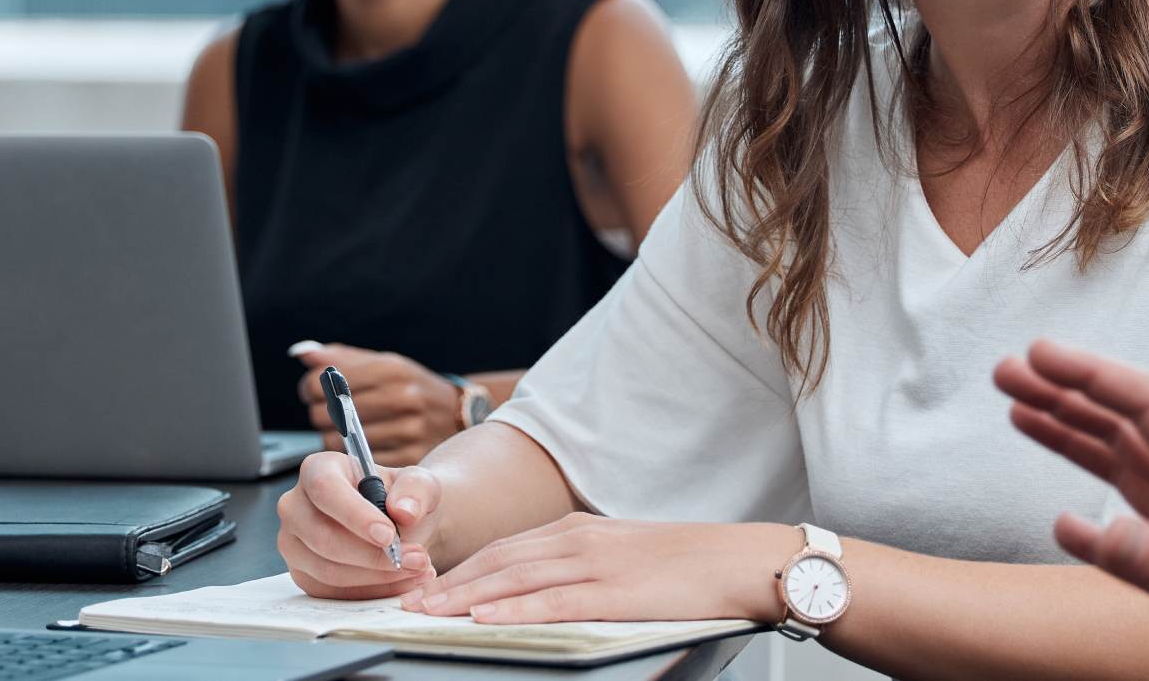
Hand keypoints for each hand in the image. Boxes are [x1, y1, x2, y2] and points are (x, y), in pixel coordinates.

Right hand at [274, 450, 441, 599]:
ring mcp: (294, 543)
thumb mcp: (420, 484)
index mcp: (318, 469)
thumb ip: (416, 490)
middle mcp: (296, 505)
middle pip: (323, 537)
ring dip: (377, 577)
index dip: (355, 515)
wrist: (402, 526)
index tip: (388, 535)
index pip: (325, 490)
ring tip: (417, 569)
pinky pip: (332, 593)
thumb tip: (404, 511)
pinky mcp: (304, 575)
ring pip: (328, 571)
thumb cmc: (403, 499)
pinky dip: (372, 592)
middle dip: (373, 555)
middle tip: (416, 558)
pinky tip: (401, 582)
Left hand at [297, 343, 462, 465]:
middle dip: (322, 414)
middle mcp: (402, 397)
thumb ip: (342, 359)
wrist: (457, 414)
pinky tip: (362, 451)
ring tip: (347, 432)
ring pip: (338, 443)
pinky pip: (359, 466)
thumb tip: (302, 353)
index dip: (311, 388)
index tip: (314, 391)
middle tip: (331, 414)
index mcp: (391, 370)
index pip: (322, 383)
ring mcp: (408, 430)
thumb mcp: (384, 364)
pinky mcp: (409, 459)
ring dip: (334, 440)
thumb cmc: (411, 387)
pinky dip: (353, 462)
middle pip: (326, 414)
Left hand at [400, 515, 784, 625]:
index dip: (461, 568)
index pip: (504, 548)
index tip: (427, 586)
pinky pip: (553, 601)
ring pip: (515, 578)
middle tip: (407, 601)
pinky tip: (485, 617)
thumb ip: (582, 566)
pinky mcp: (614, 592)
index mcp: (579, 530)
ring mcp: (596, 564)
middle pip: (498, 560)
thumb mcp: (624, 556)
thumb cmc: (688, 565)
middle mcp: (579, 540)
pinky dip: (513, 608)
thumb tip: (541, 587)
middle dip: (449, 582)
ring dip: (465, 596)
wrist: (740, 560)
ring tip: (428, 612)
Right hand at [995, 339, 1148, 680]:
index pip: (1148, 408)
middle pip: (1125, 423)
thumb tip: (1086, 527)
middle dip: (1067, 392)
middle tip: (1011, 371)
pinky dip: (1083, 486)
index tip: (1043, 356)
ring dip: (1069, 428)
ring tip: (1018, 404)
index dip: (1093, 376)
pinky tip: (1056, 491)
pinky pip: (1122, 502)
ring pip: (1118, 456)